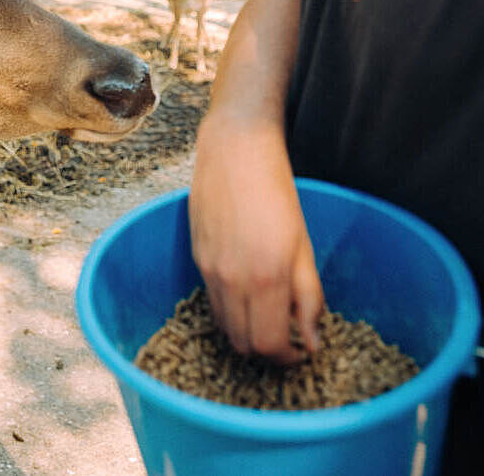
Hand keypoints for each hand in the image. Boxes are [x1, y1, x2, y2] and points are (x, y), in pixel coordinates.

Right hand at [189, 117, 323, 364]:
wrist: (235, 149)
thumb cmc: (276, 190)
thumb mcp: (303, 244)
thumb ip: (308, 296)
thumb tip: (311, 340)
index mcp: (265, 275)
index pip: (267, 344)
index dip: (285, 358)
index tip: (300, 351)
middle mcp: (231, 278)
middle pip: (242, 343)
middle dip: (266, 352)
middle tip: (286, 339)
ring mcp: (209, 268)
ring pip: (223, 325)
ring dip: (245, 333)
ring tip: (266, 318)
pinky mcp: (196, 256)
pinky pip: (211, 300)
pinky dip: (229, 310)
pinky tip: (247, 293)